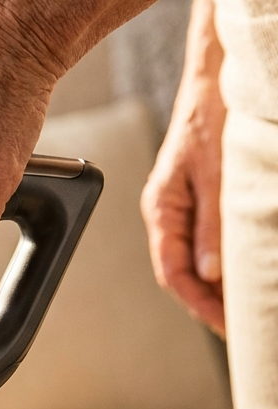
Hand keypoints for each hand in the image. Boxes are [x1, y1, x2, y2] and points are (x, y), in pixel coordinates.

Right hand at [141, 0, 225, 335]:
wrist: (218, 79)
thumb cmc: (211, 117)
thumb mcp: (216, 174)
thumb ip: (211, 225)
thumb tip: (209, 273)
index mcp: (161, 208)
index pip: (172, 272)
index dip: (199, 304)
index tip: (228, 327)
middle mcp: (168, 212)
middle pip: (182, 272)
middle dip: (210, 303)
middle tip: (243, 328)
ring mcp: (183, 207)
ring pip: (196, 260)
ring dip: (218, 285)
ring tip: (246, 306)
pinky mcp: (200, 199)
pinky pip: (206, 242)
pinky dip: (224, 262)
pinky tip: (244, 272)